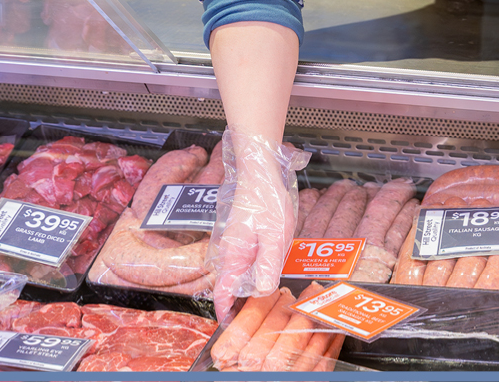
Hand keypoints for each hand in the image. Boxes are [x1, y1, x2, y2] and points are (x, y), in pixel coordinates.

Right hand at [211, 170, 292, 319]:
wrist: (259, 169)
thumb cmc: (266, 199)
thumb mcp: (274, 236)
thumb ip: (267, 266)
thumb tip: (261, 292)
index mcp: (233, 257)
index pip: (222, 294)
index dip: (227, 314)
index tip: (234, 330)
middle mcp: (230, 252)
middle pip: (233, 285)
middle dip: (245, 300)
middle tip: (265, 313)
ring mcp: (237, 242)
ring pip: (243, 271)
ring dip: (255, 281)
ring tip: (274, 289)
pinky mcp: (245, 233)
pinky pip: (250, 257)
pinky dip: (260, 265)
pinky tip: (276, 259)